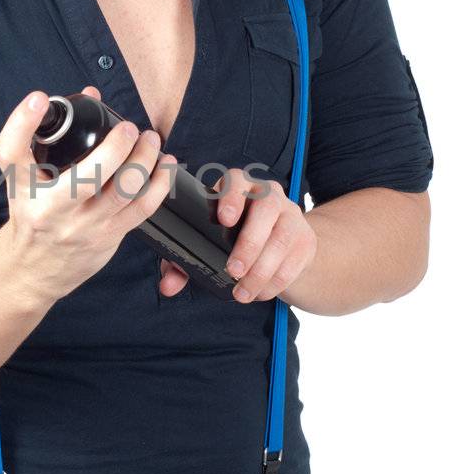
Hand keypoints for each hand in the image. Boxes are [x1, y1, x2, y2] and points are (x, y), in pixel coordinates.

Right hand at [0, 84, 177, 302]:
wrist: (33, 270)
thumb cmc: (32, 215)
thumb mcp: (25, 179)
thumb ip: (53, 137)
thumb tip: (91, 94)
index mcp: (23, 189)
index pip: (12, 152)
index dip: (22, 122)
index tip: (38, 99)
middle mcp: (50, 208)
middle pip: (86, 176)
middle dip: (116, 147)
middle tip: (128, 128)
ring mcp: (82, 226)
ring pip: (123, 191)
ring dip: (144, 160)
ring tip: (150, 140)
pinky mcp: (108, 237)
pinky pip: (142, 209)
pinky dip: (159, 183)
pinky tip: (165, 165)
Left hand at [160, 168, 316, 302]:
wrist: (281, 249)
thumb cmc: (232, 242)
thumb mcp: (206, 247)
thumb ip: (182, 264)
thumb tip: (167, 286)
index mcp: (238, 187)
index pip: (236, 180)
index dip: (230, 196)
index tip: (224, 219)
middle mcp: (268, 195)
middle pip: (265, 209)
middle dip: (248, 242)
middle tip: (233, 270)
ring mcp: (291, 216)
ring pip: (280, 238)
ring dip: (261, 270)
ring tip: (242, 292)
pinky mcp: (306, 240)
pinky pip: (293, 261)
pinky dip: (274, 282)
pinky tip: (259, 293)